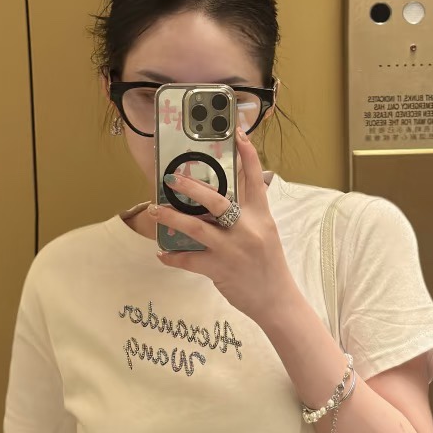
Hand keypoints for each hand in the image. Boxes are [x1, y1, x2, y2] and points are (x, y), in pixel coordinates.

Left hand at [154, 129, 296, 326]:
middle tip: (172, 178)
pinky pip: (189, 260)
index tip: (237, 132)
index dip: (247, 154)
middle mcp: (247, 229)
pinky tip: (163, 254)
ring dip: (171, 218)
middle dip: (191, 188)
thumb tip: (217, 202)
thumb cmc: (269, 265)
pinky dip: (173, 257)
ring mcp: (233, 250)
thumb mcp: (265, 233)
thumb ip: (246, 216)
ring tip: (154, 210)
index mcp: (261, 216)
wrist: (278, 300)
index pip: (256, 179)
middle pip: (217, 201)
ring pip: (196, 228)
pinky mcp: (220, 269)